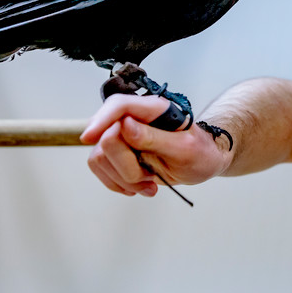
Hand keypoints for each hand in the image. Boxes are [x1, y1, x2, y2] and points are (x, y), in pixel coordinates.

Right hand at [81, 94, 232, 196]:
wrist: (202, 162)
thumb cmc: (200, 152)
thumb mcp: (184, 148)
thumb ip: (155, 138)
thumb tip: (126, 125)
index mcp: (154, 109)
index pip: (119, 105)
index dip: (102, 119)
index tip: (89, 138)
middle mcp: (134, 118)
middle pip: (107, 139)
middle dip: (125, 167)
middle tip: (149, 177)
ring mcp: (123, 136)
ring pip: (99, 157)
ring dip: (123, 178)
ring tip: (148, 183)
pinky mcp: (117, 153)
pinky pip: (100, 168)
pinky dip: (117, 183)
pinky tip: (139, 186)